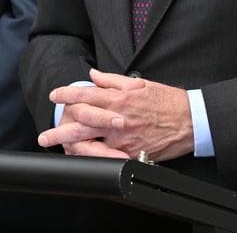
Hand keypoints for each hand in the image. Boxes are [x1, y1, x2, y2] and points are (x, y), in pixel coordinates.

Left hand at [39, 69, 193, 161]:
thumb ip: (112, 80)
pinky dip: (94, 158)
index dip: (66, 94)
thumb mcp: (139, 84)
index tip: (55, 95)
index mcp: (118, 99)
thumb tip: (92, 76)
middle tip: (45, 134)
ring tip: (57, 149)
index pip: (85, 95)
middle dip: (60, 128)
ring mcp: (123, 138)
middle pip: (82, 122)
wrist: (190, 121)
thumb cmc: (166, 101)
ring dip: (71, 147)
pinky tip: (82, 160)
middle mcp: (117, 118)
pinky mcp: (131, 153)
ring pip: (91, 143)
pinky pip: (108, 157)